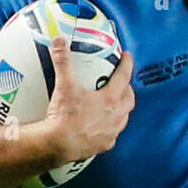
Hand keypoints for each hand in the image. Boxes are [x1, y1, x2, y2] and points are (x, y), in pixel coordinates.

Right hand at [44, 37, 134, 163]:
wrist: (58, 144)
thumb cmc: (64, 117)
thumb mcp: (64, 85)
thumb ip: (63, 62)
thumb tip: (60, 42)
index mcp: (110, 99)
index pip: (124, 76)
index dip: (127, 64)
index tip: (127, 57)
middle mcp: (115, 116)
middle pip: (129, 98)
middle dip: (127, 88)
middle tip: (122, 82)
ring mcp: (111, 132)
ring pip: (124, 117)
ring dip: (122, 109)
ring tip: (115, 104)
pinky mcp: (104, 145)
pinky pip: (113, 134)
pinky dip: (111, 127)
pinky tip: (104, 126)